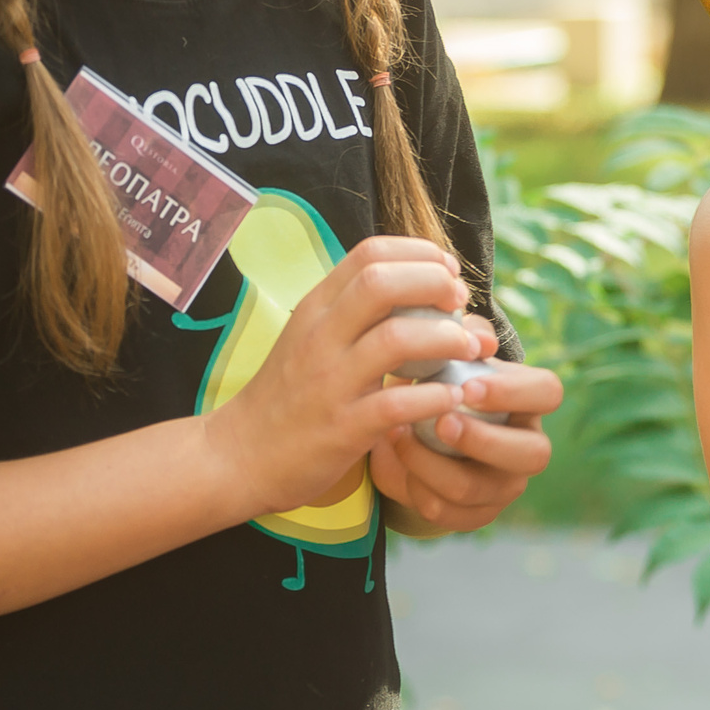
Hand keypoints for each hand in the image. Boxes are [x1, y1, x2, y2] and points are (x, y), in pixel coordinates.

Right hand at [202, 236, 483, 518]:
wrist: (240, 455)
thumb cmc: (292, 394)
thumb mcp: (316, 338)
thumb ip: (361, 313)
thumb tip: (426, 289)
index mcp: (317, 308)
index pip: (369, 254)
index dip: (419, 254)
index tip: (448, 272)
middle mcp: (320, 336)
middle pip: (381, 283)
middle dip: (434, 284)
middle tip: (461, 304)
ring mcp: (329, 381)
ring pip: (395, 339)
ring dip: (446, 339)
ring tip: (470, 349)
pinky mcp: (341, 428)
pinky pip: (395, 404)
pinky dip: (434, 397)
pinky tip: (453, 397)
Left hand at [371, 325, 562, 533]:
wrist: (415, 434)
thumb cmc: (438, 385)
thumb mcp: (447, 358)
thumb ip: (460, 338)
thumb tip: (478, 337)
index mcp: (528, 402)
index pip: (548, 392)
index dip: (514, 392)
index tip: (469, 387)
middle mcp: (527, 447)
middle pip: (534, 454)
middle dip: (482, 440)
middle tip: (440, 422)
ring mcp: (504, 485)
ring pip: (475, 487)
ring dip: (431, 463)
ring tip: (398, 436)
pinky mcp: (476, 514)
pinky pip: (447, 512)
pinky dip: (416, 488)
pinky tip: (398, 464)